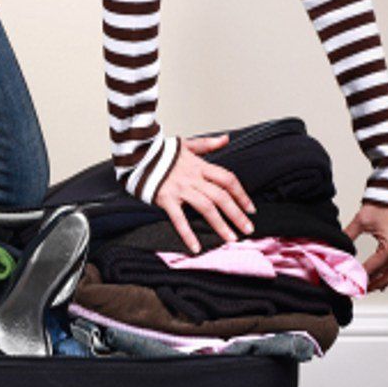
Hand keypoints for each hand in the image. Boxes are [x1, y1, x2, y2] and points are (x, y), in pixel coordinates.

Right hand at [154, 134, 255, 252]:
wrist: (137, 154)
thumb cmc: (160, 152)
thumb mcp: (187, 144)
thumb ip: (208, 144)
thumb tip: (225, 139)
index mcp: (200, 166)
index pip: (228, 180)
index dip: (241, 194)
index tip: (250, 208)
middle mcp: (193, 178)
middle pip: (221, 196)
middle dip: (237, 214)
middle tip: (248, 229)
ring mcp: (180, 189)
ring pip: (206, 208)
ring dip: (220, 225)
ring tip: (230, 238)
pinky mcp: (166, 199)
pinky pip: (179, 219)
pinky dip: (188, 234)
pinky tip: (195, 247)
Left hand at [344, 203, 387, 291]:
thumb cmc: (380, 205)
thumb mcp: (360, 222)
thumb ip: (347, 236)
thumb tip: (335, 249)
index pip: (372, 269)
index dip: (358, 277)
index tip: (346, 284)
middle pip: (384, 276)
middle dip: (368, 285)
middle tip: (354, 292)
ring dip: (379, 283)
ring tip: (365, 290)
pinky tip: (381, 284)